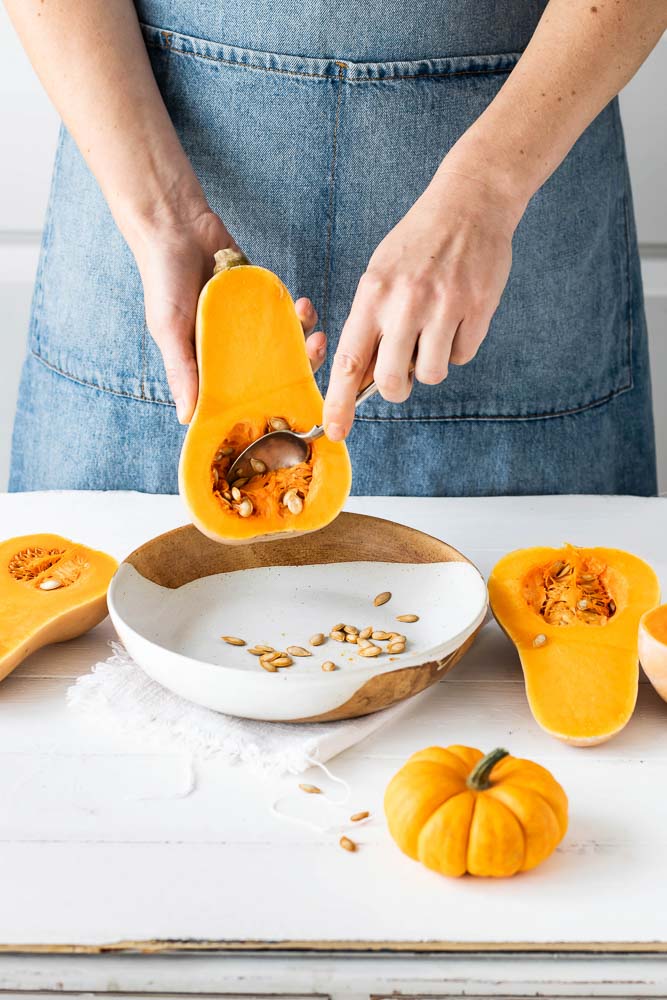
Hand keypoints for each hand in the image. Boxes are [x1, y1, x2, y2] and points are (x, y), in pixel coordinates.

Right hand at [130, 206, 325, 423]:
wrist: (176, 226)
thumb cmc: (163, 280)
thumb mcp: (168, 329)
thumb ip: (181, 370)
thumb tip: (187, 417)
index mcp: (206, 364)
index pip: (239, 395)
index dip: (264, 402)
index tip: (290, 403)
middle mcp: (230, 350)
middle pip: (270, 372)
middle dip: (296, 368)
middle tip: (312, 354)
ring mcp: (248, 325)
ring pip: (283, 345)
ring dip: (303, 339)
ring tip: (311, 327)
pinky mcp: (260, 300)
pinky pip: (285, 314)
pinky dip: (298, 313)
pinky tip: (301, 303)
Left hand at [322, 168, 523, 440]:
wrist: (470, 203)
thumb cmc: (418, 243)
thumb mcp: (380, 274)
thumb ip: (370, 324)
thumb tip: (363, 378)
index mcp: (373, 294)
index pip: (350, 361)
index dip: (340, 402)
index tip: (335, 431)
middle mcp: (406, 303)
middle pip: (393, 381)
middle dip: (396, 388)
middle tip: (403, 371)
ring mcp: (444, 306)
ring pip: (431, 374)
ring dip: (430, 364)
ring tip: (434, 330)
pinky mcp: (478, 308)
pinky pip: (462, 356)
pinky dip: (458, 346)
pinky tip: (458, 316)